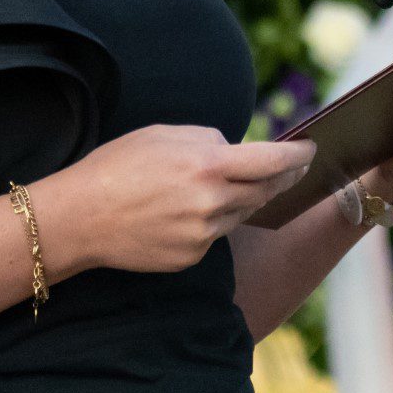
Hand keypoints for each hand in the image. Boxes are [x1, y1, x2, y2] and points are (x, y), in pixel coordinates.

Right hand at [34, 125, 315, 274]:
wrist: (80, 218)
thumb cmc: (118, 166)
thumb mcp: (165, 134)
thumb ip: (209, 140)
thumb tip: (238, 150)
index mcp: (207, 166)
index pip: (273, 162)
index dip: (299, 157)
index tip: (311, 150)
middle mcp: (211, 203)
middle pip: (265, 191)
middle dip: (283, 178)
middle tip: (295, 168)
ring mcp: (203, 236)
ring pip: (241, 213)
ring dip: (243, 198)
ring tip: (223, 184)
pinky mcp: (192, 257)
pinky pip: (216, 235)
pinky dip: (212, 221)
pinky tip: (185, 211)